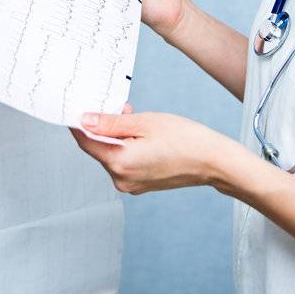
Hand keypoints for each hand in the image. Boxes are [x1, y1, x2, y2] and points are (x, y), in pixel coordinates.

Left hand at [72, 107, 245, 194]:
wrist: (216, 163)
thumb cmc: (186, 140)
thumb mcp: (144, 123)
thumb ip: (110, 123)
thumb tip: (84, 120)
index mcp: (119, 163)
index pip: (85, 141)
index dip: (79, 123)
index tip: (78, 109)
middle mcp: (121, 179)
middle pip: (99, 147)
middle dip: (106, 127)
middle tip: (124, 110)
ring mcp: (131, 184)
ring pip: (112, 154)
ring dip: (118, 136)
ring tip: (139, 122)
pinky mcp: (140, 184)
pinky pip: (125, 162)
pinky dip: (128, 148)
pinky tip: (144, 137)